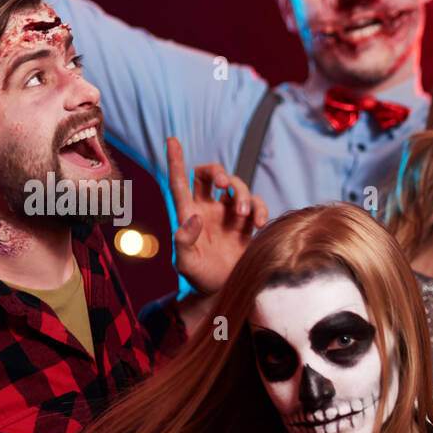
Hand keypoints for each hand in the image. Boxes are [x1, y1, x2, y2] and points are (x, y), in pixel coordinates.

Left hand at [166, 136, 268, 295]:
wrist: (223, 292)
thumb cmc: (200, 279)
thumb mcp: (185, 264)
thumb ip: (184, 241)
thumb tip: (196, 218)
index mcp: (188, 214)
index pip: (180, 182)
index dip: (176, 160)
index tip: (172, 140)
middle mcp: (208, 209)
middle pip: (211, 175)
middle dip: (218, 171)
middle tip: (224, 184)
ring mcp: (229, 216)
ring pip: (236, 187)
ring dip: (241, 195)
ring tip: (242, 215)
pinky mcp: (248, 224)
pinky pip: (256, 205)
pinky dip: (260, 209)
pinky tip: (260, 223)